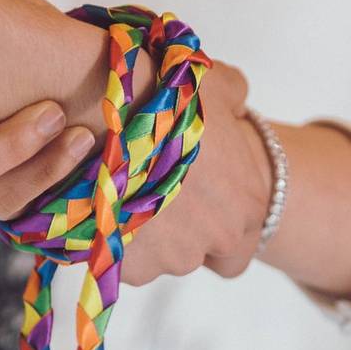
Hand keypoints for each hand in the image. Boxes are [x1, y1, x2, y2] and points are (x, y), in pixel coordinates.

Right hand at [120, 63, 271, 283]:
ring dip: (148, 237)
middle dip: (184, 234)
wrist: (105, 112)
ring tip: (124, 194)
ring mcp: (175, 257)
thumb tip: (235, 100)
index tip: (198, 206)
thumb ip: (236, 95)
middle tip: (157, 199)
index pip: (243, 242)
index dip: (219, 224)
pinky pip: (125, 261)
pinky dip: (114, 240)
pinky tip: (102, 205)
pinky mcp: (132, 266)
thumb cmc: (165, 97)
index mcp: (248, 202)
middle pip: (203, 253)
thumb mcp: (216, 83)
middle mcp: (219, 236)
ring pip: (162, 259)